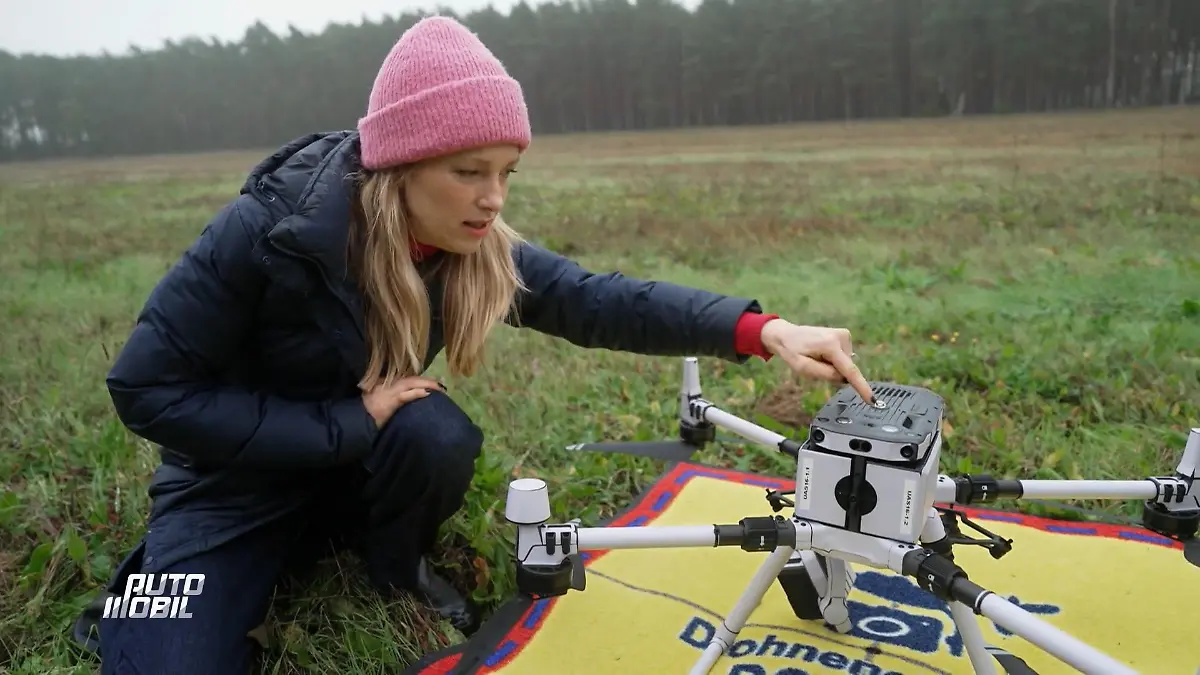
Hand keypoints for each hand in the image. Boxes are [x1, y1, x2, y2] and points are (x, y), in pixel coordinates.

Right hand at [362, 376, 444, 427]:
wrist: (359, 417)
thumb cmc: (369, 408)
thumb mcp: (379, 394)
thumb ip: (393, 391)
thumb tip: (412, 393)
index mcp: (389, 381)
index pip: (410, 378)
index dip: (424, 379)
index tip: (437, 382)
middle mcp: (391, 383)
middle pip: (413, 379)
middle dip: (429, 381)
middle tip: (442, 385)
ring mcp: (391, 391)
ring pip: (412, 384)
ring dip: (427, 384)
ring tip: (439, 388)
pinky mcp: (391, 401)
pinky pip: (406, 395)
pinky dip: (417, 393)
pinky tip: (426, 393)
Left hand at [760, 319, 874, 403]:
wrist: (786, 334)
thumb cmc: (792, 351)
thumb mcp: (803, 368)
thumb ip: (826, 375)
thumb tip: (845, 379)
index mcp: (830, 345)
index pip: (850, 371)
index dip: (861, 387)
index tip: (872, 400)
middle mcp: (841, 336)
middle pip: (845, 368)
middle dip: (833, 372)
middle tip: (814, 363)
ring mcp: (844, 334)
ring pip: (844, 363)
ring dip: (832, 365)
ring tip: (816, 356)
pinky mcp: (844, 335)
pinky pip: (843, 357)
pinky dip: (833, 360)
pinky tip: (821, 353)